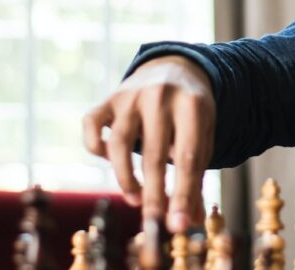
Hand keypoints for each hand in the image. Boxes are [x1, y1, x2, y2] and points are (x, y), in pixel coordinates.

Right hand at [82, 55, 214, 231]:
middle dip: (153, 194)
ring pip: (119, 143)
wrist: (173, 68)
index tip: (178, 225)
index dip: (182, 194)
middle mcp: (160, 96)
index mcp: (192, 104)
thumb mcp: (202, 136)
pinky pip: (91, 125)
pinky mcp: (109, 98)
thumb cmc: (190, 113)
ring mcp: (131, 95)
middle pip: (154, 154)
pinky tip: (110, 162)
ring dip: (125, 177)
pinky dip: (96, 147)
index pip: (188, 157)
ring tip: (136, 198)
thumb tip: (191, 221)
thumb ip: (196, 177)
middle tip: (153, 223)